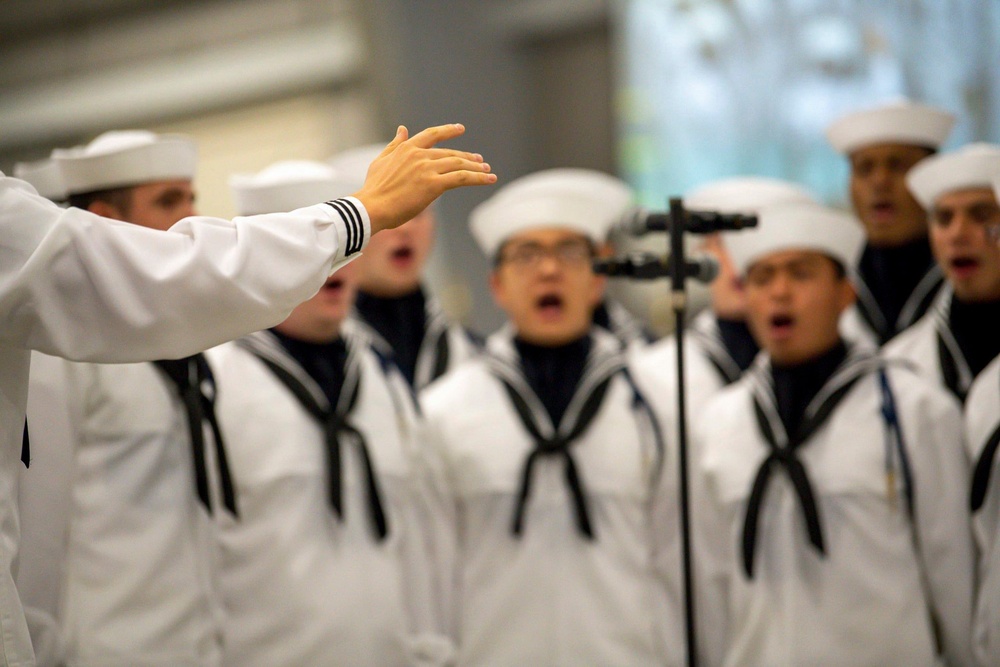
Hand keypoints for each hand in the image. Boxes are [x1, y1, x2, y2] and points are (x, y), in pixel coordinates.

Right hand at [353, 124, 495, 233]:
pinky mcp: (434, 184)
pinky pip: (462, 178)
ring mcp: (427, 169)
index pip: (432, 134)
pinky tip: (489, 179)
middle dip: (467, 157)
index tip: (460, 128)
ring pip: (459, 164)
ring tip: (488, 171)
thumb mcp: (381, 161)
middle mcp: (419, 155)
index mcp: (407, 148)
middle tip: (480, 160)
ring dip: (476, 167)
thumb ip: (394, 145)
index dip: (448, 130)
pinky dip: (478, 178)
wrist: (372, 207)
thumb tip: (402, 129)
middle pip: (450, 153)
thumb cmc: (374, 189)